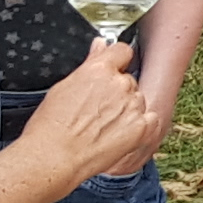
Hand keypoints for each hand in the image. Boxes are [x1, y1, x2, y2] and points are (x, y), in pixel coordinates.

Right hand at [22, 37, 169, 186]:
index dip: (117, 61)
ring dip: (127, 109)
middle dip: (117, 92)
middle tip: (97, 110)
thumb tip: (100, 45)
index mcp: (99, 70)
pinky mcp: (140, 128)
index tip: (112, 70)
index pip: (122, 51)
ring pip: (137, 100)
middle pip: (128, 80)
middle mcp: (119, 84)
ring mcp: (132, 106)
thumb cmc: (51, 127)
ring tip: (103, 127)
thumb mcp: (64, 87)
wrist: (53, 157)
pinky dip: (141, 125)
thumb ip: (90, 64)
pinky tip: (121, 134)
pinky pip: (151, 119)